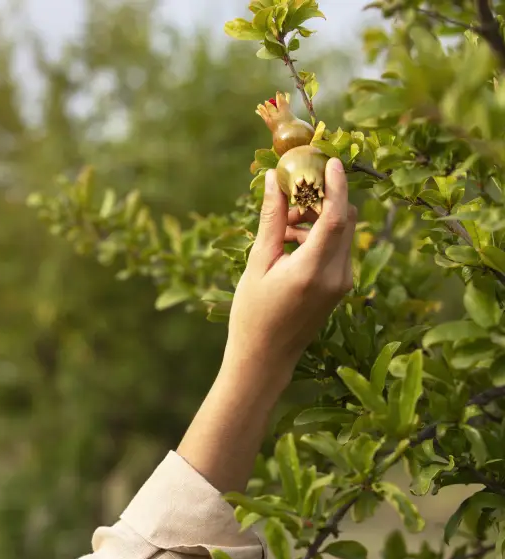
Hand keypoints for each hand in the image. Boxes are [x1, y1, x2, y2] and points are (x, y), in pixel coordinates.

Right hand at [227, 158, 356, 385]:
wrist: (265, 357)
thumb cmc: (252, 313)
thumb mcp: (257, 264)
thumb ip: (271, 221)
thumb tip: (274, 181)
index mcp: (312, 270)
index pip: (335, 218)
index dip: (336, 186)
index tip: (329, 161)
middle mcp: (336, 276)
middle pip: (345, 220)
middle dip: (322, 199)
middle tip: (289, 197)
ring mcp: (343, 282)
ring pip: (342, 232)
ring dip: (317, 218)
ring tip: (281, 228)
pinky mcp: (341, 286)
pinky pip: (338, 248)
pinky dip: (318, 236)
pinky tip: (288, 244)